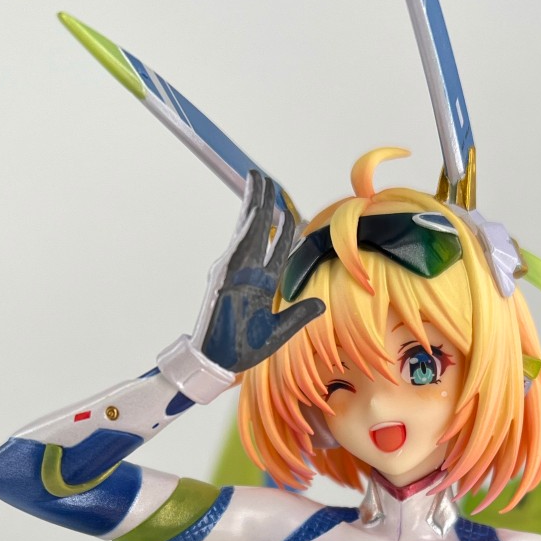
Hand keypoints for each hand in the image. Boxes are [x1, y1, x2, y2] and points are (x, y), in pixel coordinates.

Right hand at [196, 170, 324, 372]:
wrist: (219, 364)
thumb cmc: (242, 350)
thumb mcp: (280, 331)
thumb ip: (299, 315)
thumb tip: (321, 303)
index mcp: (261, 281)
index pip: (274, 244)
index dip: (282, 223)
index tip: (285, 203)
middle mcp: (248, 272)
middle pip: (258, 228)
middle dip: (263, 201)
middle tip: (265, 177)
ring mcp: (234, 272)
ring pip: (248, 230)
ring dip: (254, 204)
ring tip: (258, 180)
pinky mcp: (225, 277)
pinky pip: (239, 247)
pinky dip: (246, 227)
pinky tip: (253, 210)